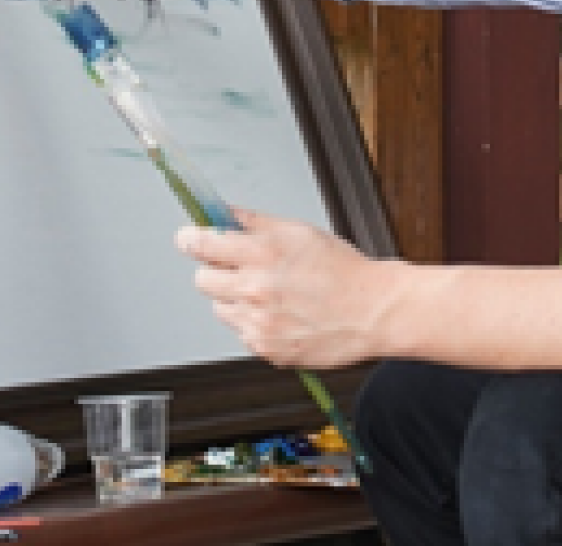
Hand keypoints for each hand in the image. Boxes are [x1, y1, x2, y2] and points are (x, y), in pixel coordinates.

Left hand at [176, 208, 392, 368]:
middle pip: (202, 280)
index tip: (188, 239)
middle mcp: (256, 290)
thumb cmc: (342, 270)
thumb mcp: (298, 231)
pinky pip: (242, 332)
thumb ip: (252, 222)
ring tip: (270, 294)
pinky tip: (281, 314)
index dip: (190, 239)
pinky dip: (254, 323)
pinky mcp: (266, 348)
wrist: (373, 311)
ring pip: (220, 307)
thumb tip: (221, 213)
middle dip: (216, 271)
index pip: (201, 244)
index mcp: (262, 253)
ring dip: (235, 299)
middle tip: (240, 268)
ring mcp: (259, 323)